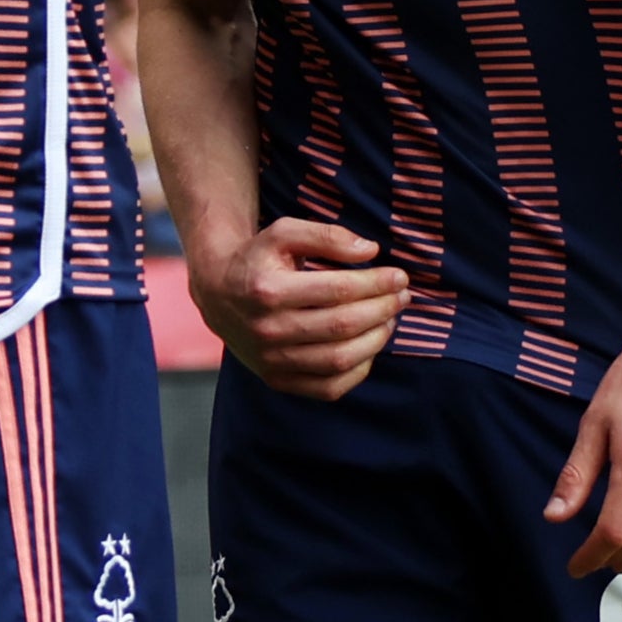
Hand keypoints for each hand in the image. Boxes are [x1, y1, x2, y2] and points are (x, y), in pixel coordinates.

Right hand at [193, 214, 408, 397]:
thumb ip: (327, 235)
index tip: (399, 276)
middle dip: (383, 309)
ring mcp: (271, 361)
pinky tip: (369, 347)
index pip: (338, 290)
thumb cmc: (258, 259)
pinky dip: (359, 371)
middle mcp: (267, 330)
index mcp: (268, 290)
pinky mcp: (277, 381)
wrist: (218, 294)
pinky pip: (329, 388)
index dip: (377, 284)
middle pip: (343, 325)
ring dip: (377, 339)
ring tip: (390, 319)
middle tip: (402, 296)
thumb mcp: (284, 233)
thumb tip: (370, 251)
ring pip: (340, 359)